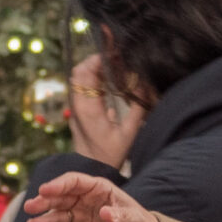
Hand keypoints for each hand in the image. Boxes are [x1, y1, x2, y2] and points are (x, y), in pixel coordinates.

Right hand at [25, 171, 159, 221]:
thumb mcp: (136, 221)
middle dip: (44, 202)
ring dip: (43, 221)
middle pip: (60, 198)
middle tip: (30, 207)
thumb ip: (122, 216)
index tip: (44, 190)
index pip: (74, 182)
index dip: (58, 185)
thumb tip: (104, 213)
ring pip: (56, 217)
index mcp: (98, 189)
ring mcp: (78, 218)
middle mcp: (84, 201)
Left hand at [67, 54, 140, 169]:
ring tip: (114, 65)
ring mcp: (75, 107)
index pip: (86, 72)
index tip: (115, 52)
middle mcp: (77, 105)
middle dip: (96, 59)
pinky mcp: (78, 110)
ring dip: (94, 68)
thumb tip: (145, 83)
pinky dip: (93, 78)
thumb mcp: (129, 133)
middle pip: (79, 71)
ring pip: (79, 78)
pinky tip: (109, 79)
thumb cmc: (111, 154)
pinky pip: (81, 87)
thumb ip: (138, 107)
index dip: (99, 58)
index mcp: (88, 108)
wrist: (91, 169)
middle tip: (116, 57)